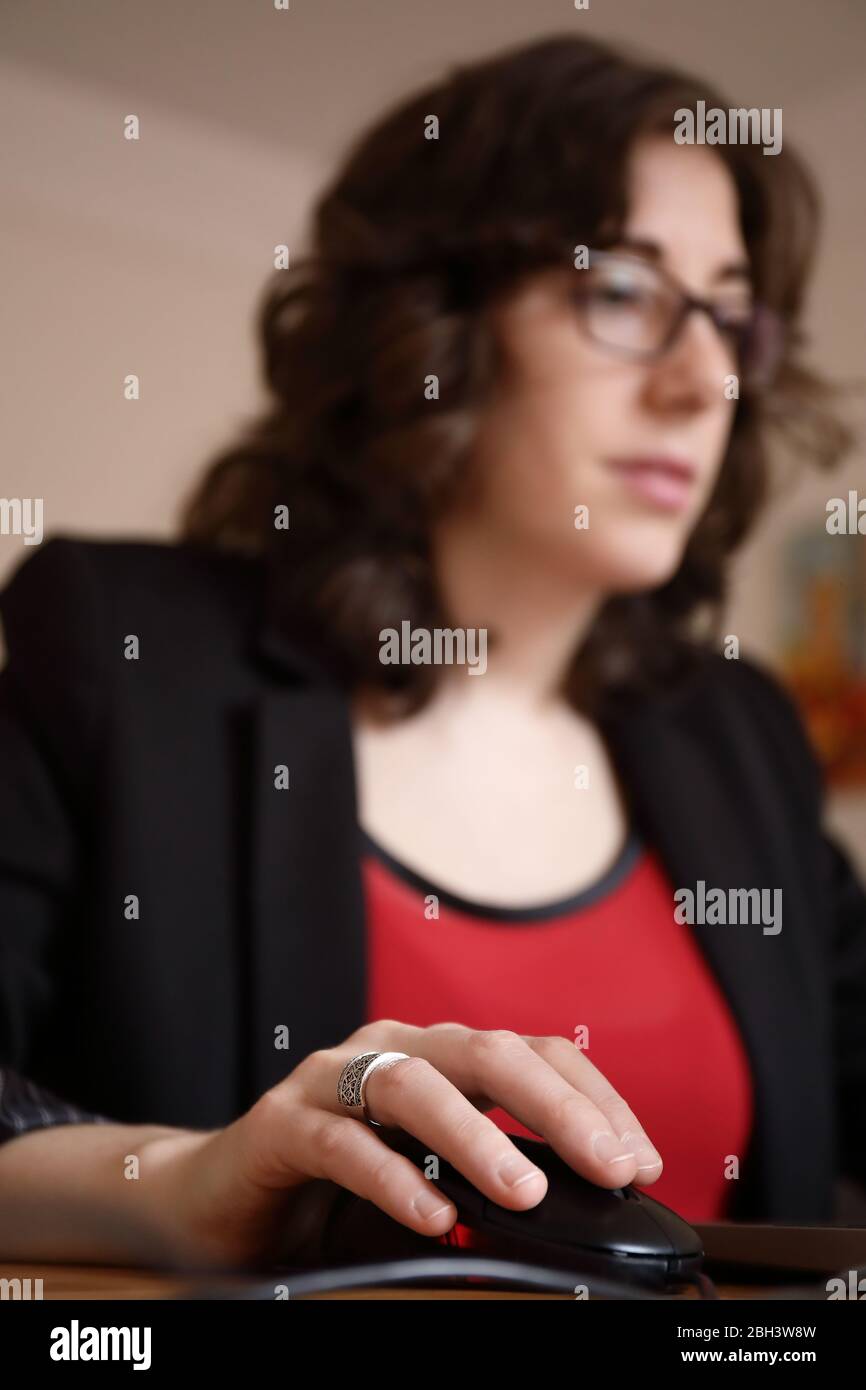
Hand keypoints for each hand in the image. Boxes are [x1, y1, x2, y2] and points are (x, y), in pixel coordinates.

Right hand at [152, 1019, 662, 1269]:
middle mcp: (389, 1051)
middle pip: (487, 1054)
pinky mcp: (280, 1124)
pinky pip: (343, 1143)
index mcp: (436, 1055)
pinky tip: (433, 1217)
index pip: (532, 1054)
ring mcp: (331, 1080)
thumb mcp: (430, 1176)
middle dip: (558, 1108)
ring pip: (415, 1086)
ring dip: (477, 1138)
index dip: (594, 1098)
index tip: (642, 1159)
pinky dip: (394, 1178)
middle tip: (611, 1165)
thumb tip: (586, 1204)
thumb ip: (491, 1177)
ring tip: (524, 1192)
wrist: (218, 1199)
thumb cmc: (334, 1188)